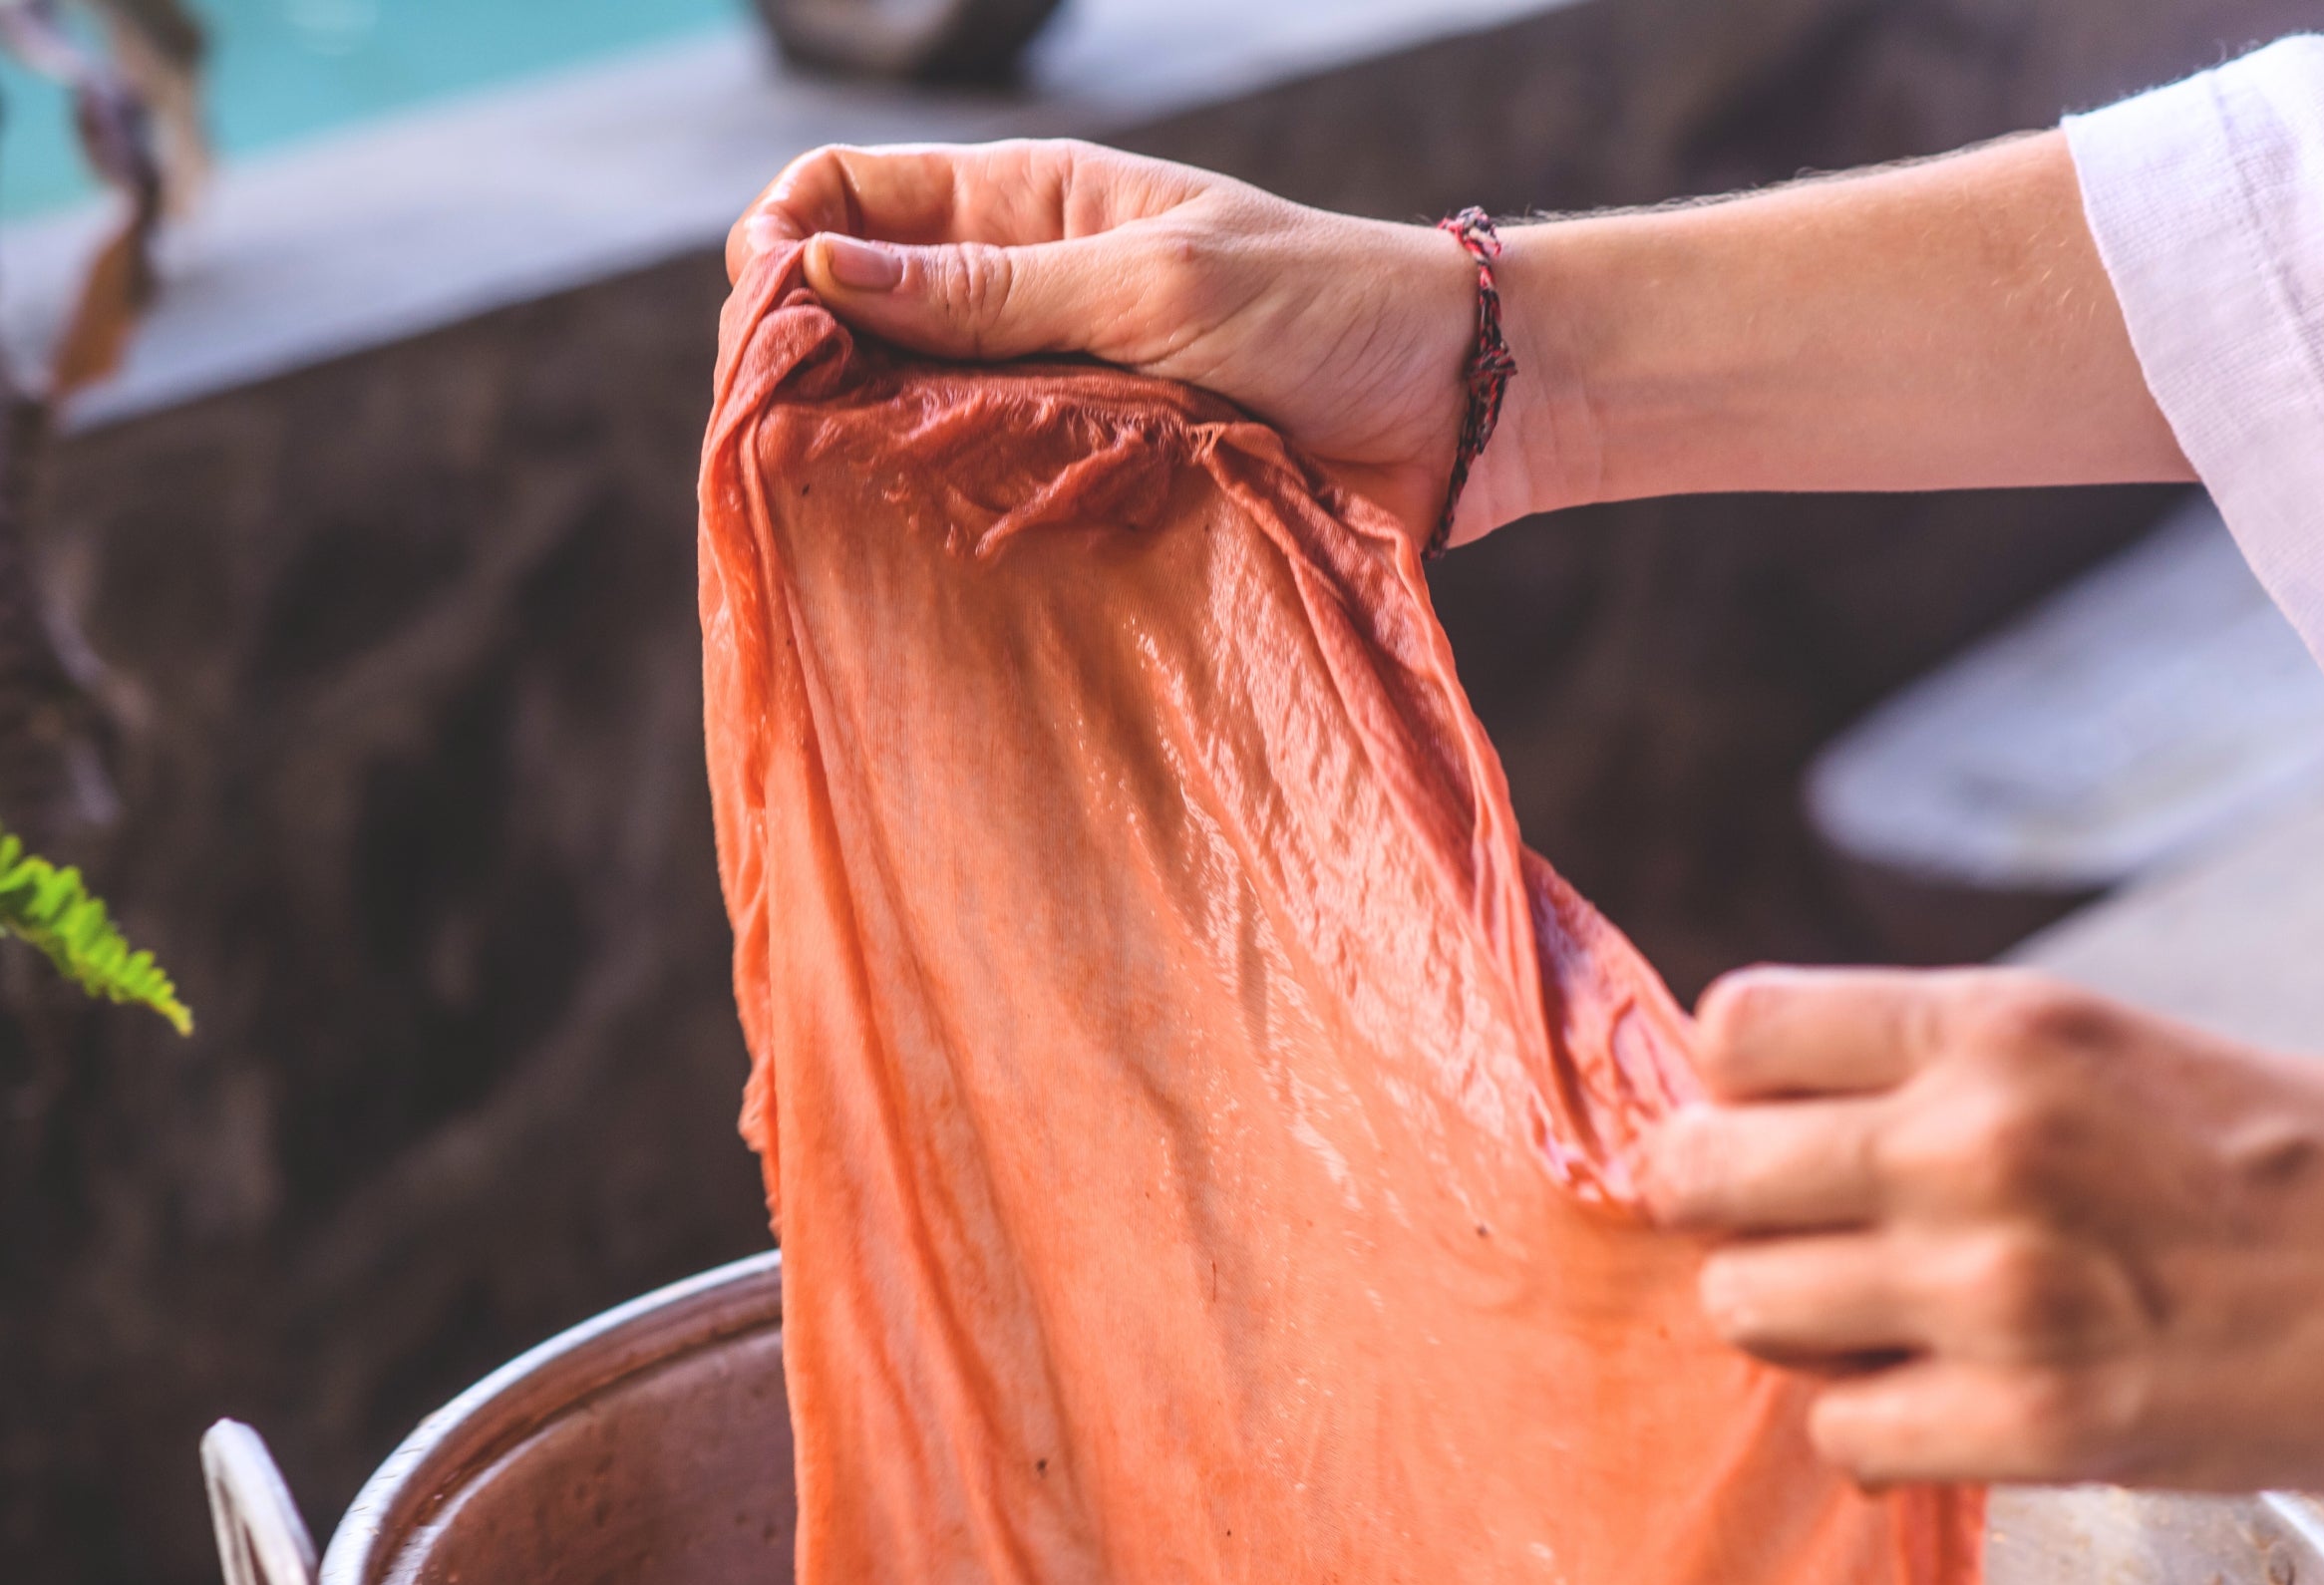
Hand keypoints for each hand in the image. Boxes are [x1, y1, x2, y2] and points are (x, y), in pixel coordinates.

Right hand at [727, 140, 1506, 543]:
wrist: (1463, 411)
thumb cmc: (1329, 309)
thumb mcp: (1159, 279)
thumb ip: (999, 288)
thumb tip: (825, 276)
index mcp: (1030, 208)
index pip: (848, 194)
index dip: (784, 241)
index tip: (770, 323)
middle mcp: (1024, 302)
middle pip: (859, 323)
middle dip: (810, 370)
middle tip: (790, 440)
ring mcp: (1057, 400)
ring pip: (915, 426)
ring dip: (879, 462)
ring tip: (855, 509)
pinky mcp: (1099, 490)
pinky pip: (999, 508)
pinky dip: (959, 529)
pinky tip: (931, 561)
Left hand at [1646, 966, 2323, 1512]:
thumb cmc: (2320, 1157)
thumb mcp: (2120, 1044)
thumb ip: (1957, 1070)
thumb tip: (1788, 1111)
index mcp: (2002, 1023)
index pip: (1734, 1028)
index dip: (1738, 1087)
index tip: (1781, 1125)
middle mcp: (1974, 1141)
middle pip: (1699, 1175)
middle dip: (1727, 1209)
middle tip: (1796, 1238)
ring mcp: (1995, 1291)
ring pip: (1747, 1308)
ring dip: (1798, 1323)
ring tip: (1889, 1325)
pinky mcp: (2035, 1428)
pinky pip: (1841, 1433)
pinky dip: (1875, 1428)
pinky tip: (1950, 1407)